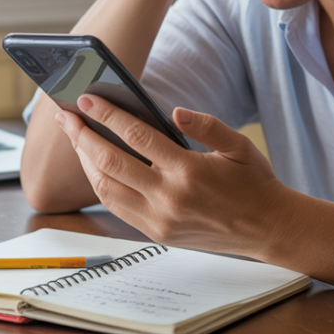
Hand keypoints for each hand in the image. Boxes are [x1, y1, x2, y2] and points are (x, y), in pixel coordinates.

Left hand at [55, 93, 291, 256]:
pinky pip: (116, 207)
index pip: (136, 136)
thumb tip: (175, 111)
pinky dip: (100, 184)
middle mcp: (169, 198)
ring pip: (106, 188)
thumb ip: (207, 125)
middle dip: (82, 136)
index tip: (86, 99)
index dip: (107, 115)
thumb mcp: (239, 145)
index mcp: (189, 171)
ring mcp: (160, 219)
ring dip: (85, 161)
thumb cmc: (253, 182)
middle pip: (110, 162)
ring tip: (76, 138)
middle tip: (66, 116)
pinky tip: (94, 165)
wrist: (267, 228)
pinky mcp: (157, 234)